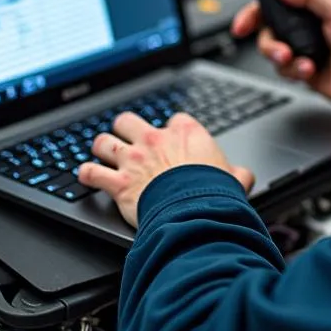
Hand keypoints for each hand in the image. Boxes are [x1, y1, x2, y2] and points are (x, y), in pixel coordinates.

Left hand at [78, 111, 254, 227]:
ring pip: (105, 142)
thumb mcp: (235, 179)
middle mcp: (155, 141)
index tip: (173, 140)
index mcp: (185, 134)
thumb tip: (244, 176)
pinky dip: (87, 175)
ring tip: (101, 151)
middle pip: (129, 121)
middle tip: (126, 137)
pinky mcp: (119, 182)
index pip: (174, 120)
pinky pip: (93, 174)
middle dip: (125, 128)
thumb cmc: (214, 193)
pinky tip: (86, 175)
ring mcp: (134, 160)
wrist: (195, 211)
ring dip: (102, 147)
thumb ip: (237, 173)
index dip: (172, 130)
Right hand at [231, 0, 330, 108]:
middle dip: (268, 39)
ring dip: (281, 57)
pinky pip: (285, 71)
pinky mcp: (308, 69)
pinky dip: (294, 72)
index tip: (244, 22)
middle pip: (267, 27)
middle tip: (280, 47)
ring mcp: (307, 46)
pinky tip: (310, 70)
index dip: (256, 9)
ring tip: (298, 60)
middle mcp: (308, 22)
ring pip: (273, 51)